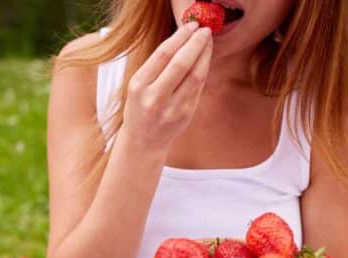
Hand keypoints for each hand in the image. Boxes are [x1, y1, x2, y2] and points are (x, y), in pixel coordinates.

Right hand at [121, 22, 212, 150]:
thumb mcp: (139, 85)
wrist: (143, 141)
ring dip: (205, 55)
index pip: (163, 55)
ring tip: (208, 41)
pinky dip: (204, 70)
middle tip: (205, 30)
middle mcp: (155, 98)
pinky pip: (199, 87)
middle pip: (181, 64)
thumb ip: (157, 65)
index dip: (180, 37)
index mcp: (138, 85)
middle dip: (196, 44)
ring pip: (195, 76)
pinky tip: (205, 59)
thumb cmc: (140, 106)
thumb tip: (182, 38)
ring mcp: (172, 108)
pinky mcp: (186, 115)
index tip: (191, 26)